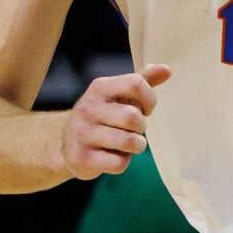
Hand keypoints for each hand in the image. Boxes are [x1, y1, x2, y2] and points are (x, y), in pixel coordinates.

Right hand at [59, 64, 170, 179]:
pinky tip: (112, 156)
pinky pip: (119, 163)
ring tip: (127, 144)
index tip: (144, 109)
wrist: (65, 144)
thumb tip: (166, 69)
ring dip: (136, 146)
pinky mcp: (82, 158)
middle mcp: (88, 108)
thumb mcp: (117, 95)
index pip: (136, 84)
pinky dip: (122, 162)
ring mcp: (83, 134)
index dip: (149, 99)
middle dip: (141, 126)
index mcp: (99, 88)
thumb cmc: (102, 116)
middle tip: (133, 129)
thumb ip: (142, 81)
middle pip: (133, 116)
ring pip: (129, 142)